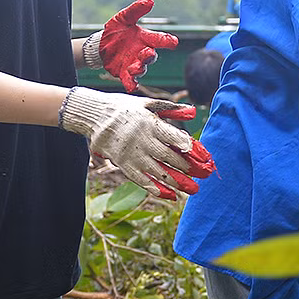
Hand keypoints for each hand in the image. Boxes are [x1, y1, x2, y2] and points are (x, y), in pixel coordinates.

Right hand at [58, 88, 212, 199]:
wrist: (93, 114)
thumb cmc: (124, 107)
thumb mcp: (147, 103)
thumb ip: (171, 109)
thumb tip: (194, 112)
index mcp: (150, 123)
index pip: (174, 138)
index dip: (189, 148)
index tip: (203, 157)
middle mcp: (142, 140)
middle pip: (169, 157)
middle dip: (188, 168)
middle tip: (205, 176)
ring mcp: (131, 154)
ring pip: (157, 171)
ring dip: (177, 182)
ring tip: (193, 190)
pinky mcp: (122, 164)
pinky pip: (140, 179)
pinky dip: (155, 188)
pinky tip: (169, 195)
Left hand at [80, 0, 178, 92]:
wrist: (101, 45)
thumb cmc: (116, 31)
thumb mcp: (123, 18)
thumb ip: (136, 10)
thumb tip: (149, 0)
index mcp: (145, 39)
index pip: (159, 39)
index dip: (167, 41)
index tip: (173, 42)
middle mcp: (142, 52)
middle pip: (151, 56)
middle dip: (150, 56)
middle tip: (147, 53)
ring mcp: (134, 64)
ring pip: (142, 69)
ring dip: (140, 69)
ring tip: (134, 68)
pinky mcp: (124, 73)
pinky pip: (130, 80)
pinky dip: (132, 84)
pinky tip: (132, 86)